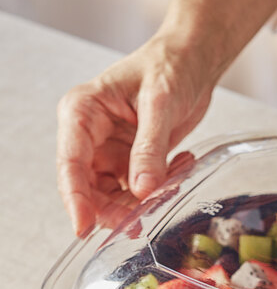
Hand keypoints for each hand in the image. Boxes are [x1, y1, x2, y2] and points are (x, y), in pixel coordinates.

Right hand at [55, 0, 276, 236]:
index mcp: (83, 112)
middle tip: (139, 224)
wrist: (193, 62)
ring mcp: (111, 149)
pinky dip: (160, 188)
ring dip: (141, 202)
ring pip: (113, 193)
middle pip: (89, 187)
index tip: (83, 227)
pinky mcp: (132, 159)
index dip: (76, 199)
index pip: (70, 163)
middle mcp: (91, 135)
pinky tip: (182, 166)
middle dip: (113, 209)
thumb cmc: (171, 67)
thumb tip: (141, 191)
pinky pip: (139, 188)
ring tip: (174, 183)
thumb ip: (150, 149)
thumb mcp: (160, 105)